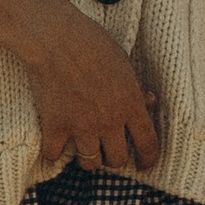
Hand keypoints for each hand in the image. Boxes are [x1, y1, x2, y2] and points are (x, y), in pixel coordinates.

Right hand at [0, 0, 161, 171]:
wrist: (55, 38)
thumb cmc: (92, 43)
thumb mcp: (124, 62)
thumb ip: (136, 87)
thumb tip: (150, 101)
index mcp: (131, 105)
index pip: (148, 144)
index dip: (148, 160)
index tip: (144, 166)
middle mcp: (109, 122)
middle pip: (118, 159)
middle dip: (115, 158)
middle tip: (108, 149)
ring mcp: (82, 127)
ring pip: (90, 163)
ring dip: (89, 158)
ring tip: (84, 148)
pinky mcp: (55, 127)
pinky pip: (54, 155)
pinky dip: (53, 153)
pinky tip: (54, 146)